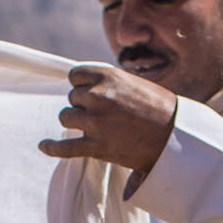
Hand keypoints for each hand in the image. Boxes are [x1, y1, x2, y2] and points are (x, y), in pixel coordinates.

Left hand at [37, 64, 178, 173]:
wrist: (179, 139)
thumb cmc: (162, 111)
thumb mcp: (136, 84)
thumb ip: (112, 84)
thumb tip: (89, 87)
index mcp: (110, 77)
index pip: (75, 75)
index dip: (81, 85)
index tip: (88, 93)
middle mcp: (100, 96)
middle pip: (72, 97)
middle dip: (82, 105)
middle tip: (101, 115)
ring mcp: (97, 122)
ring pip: (66, 117)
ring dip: (75, 122)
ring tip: (91, 128)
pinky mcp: (97, 147)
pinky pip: (64, 147)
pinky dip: (52, 147)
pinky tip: (43, 146)